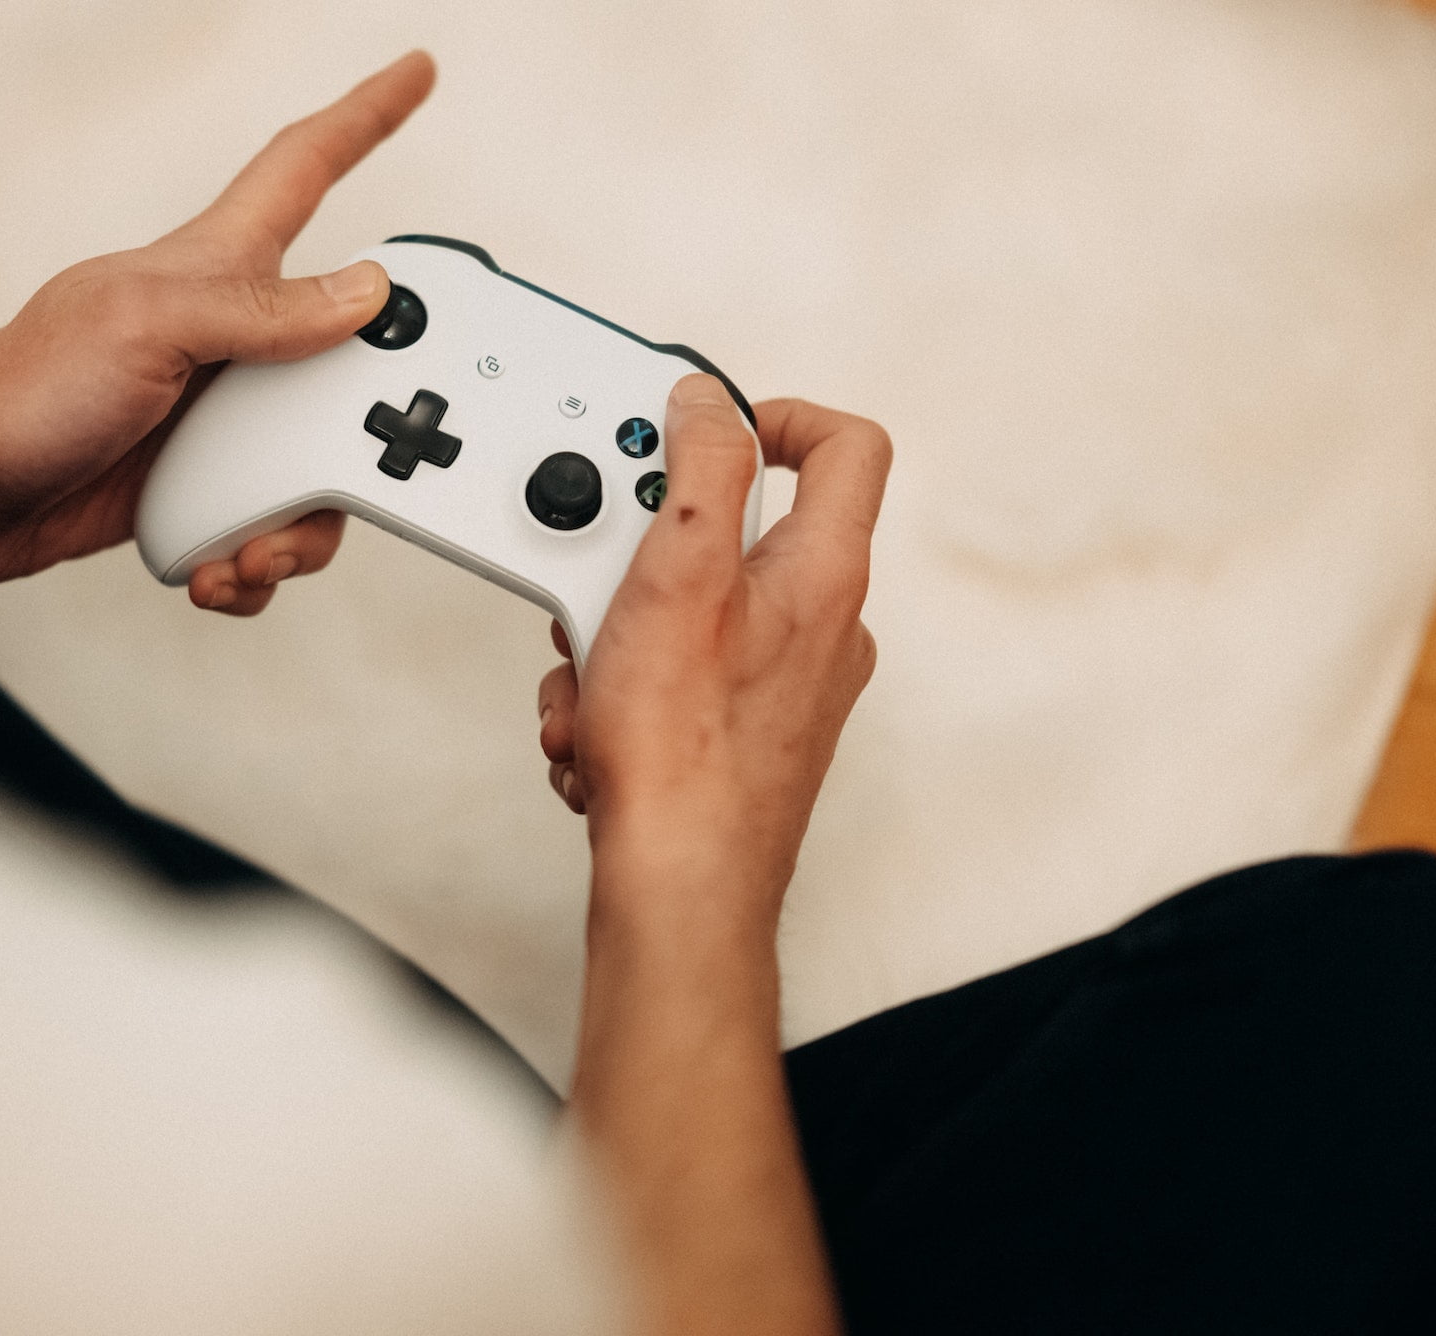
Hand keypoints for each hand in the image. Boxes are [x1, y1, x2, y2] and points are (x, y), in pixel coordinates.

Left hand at [0, 51, 437, 605]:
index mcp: (215, 274)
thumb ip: (260, 308)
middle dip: (370, 426)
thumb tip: (364, 292)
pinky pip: (267, 531)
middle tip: (356, 463)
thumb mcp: (147, 327)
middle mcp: (229, 344)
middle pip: (350, 363)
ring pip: (316, 471)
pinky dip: (253, 566)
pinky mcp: (201, 495)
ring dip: (297, 528)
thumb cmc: (19, 392)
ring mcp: (217, 424)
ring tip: (250, 550)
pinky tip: (215, 569)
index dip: (365, 116)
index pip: (304, 168)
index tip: (416, 70)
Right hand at [536, 375, 888, 933]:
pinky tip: (598, 734)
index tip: (702, 426)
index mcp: (825, 572)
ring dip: (614, 639)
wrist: (679, 883)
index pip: (844, 446)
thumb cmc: (684, 750)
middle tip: (599, 582)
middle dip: (641, 556)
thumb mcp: (678, 571)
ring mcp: (787, 686)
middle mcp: (823, 626)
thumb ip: (701, 466)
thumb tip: (711, 402)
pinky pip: (676, 680)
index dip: (775, 414)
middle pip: (734, 536)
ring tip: (592, 686)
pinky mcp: (744, 733)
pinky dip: (623, 696)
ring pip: (687, 614)